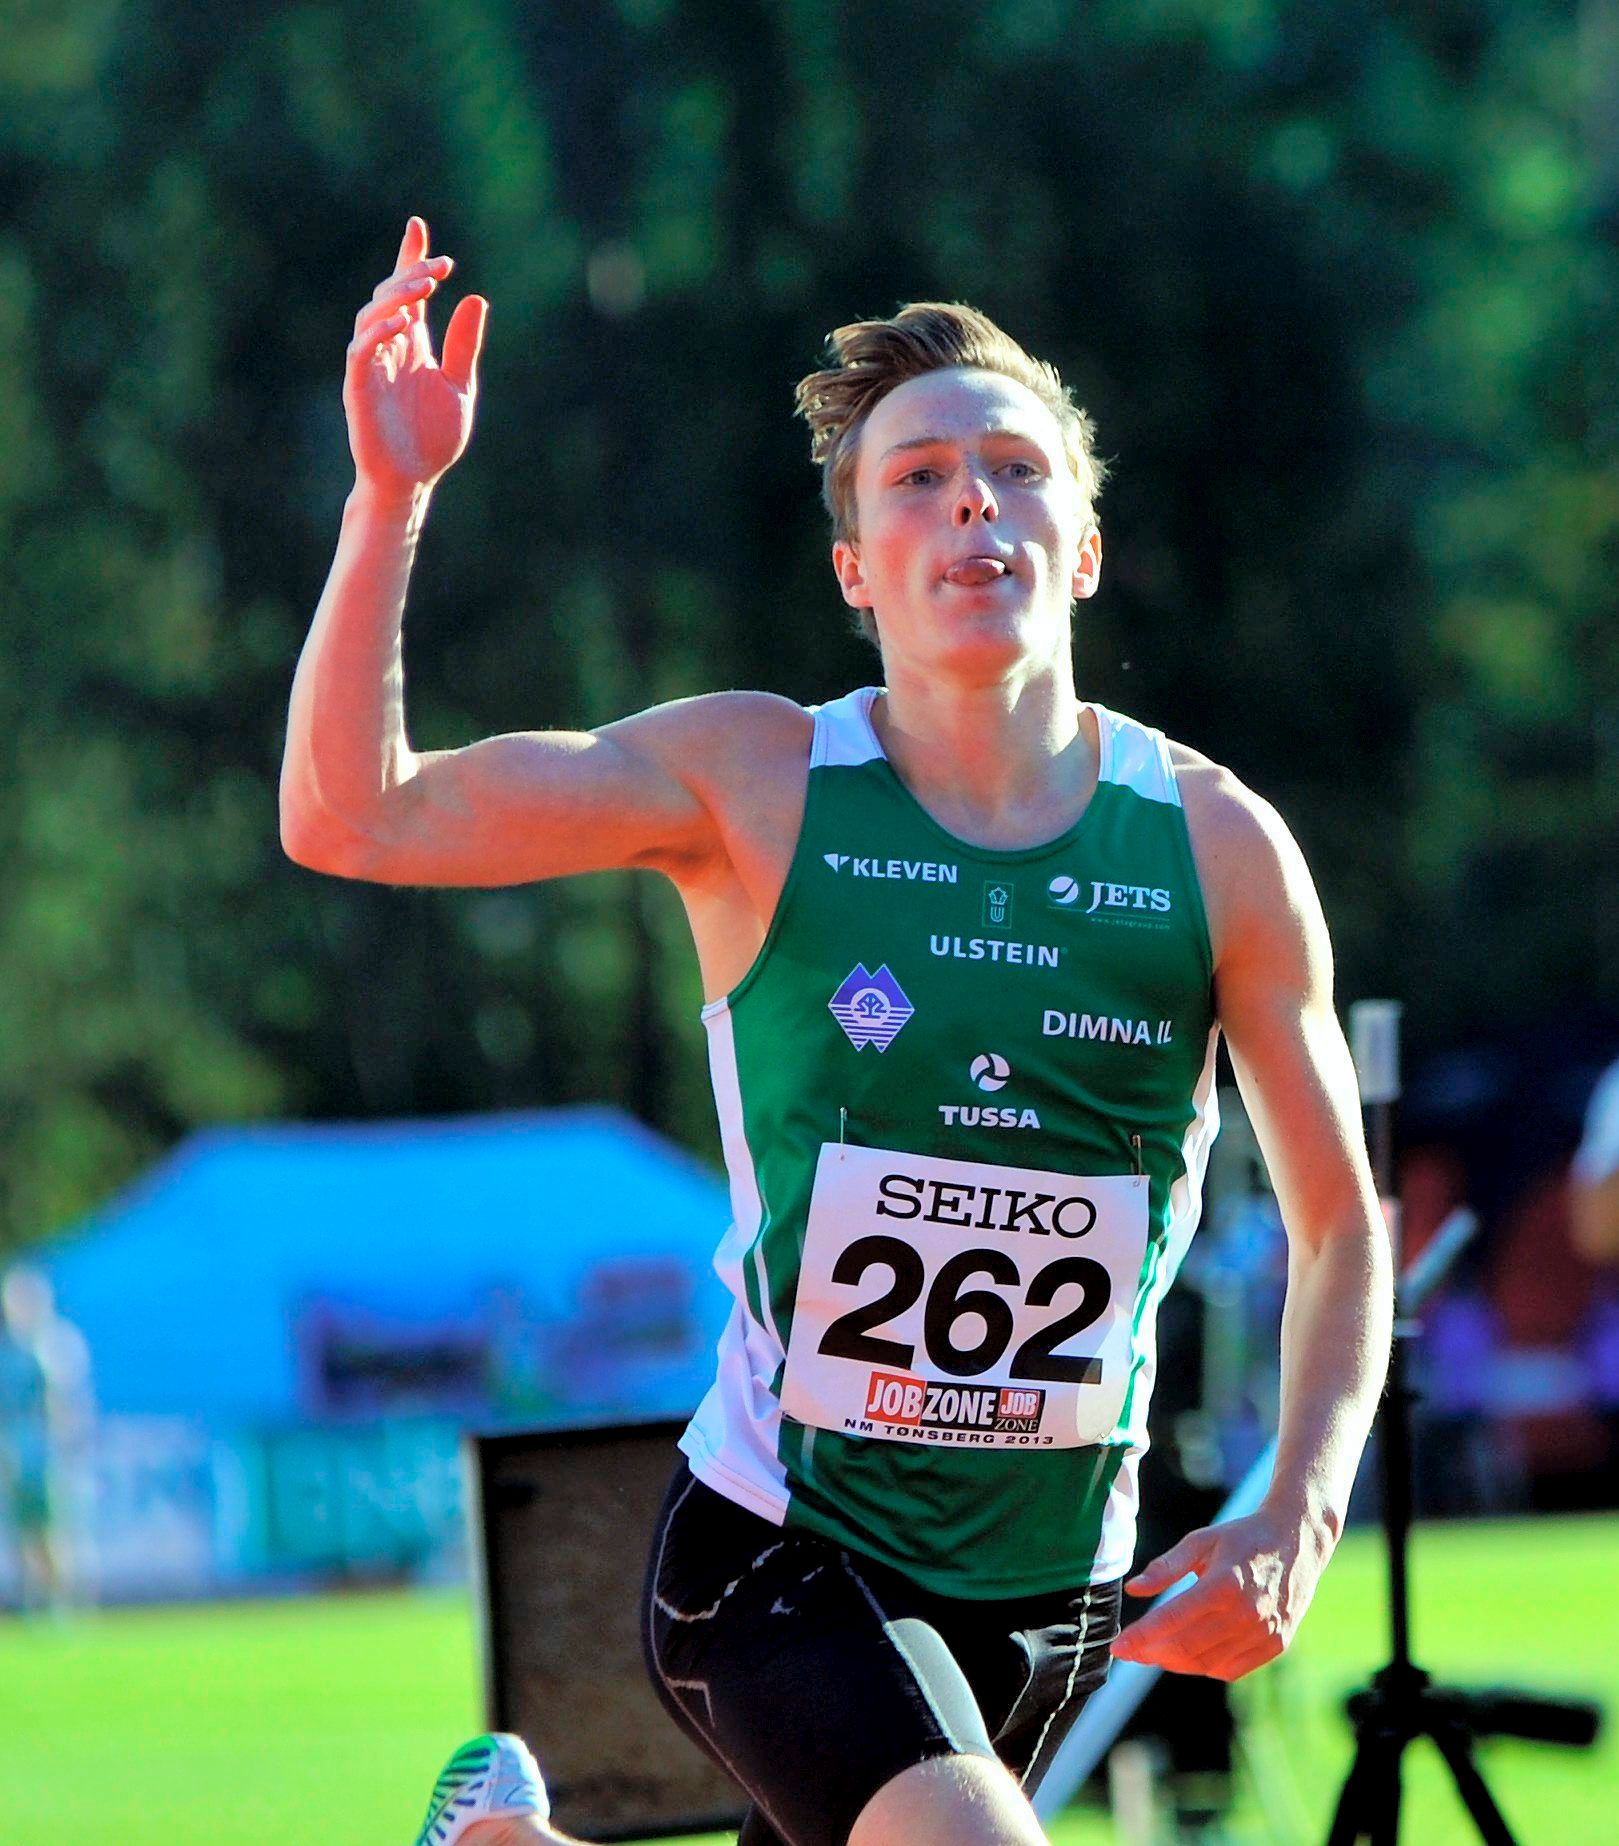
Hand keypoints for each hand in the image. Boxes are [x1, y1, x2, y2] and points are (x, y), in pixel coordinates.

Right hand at [343, 216, 487, 497]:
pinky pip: (362, 351)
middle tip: (438, 266)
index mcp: (413, 345)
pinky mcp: (359, 387)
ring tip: (424, 286)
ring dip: (397, 297)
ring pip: (372, 316)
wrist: (412, 480)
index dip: (410, 259)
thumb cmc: (432, 439)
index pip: (408, 293)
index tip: (418, 227)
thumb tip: (476, 299)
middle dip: (411, 275)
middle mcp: (389, 348)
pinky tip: (405, 323)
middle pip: (390, 296)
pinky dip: (380, 333)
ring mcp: (371, 365)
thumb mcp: (460, 387)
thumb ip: (464, 346)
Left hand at [1108, 1506, 1333, 1681]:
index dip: (1141, 1637)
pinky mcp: (1275, 1644)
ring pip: (1207, 1664)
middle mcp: (1246, 1614)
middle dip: (1151, 1654)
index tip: (1118, 1647)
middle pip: (1187, 1648)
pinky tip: (1188, 1656)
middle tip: (1130, 1652)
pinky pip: (1231, 1669)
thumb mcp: (1200, 1541)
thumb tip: (1133, 1589)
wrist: (1296, 1541)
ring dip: (1175, 1663)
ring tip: (1154, 1653)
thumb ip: (1166, 1567)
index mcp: (1223, 1584)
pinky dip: (1204, 1667)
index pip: (1172, 1620)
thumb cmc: (1241, 1538)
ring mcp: (1264, 1633)